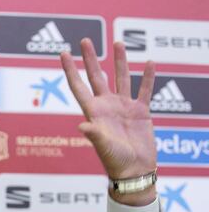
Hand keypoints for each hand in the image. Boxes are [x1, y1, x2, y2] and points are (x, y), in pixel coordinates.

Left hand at [61, 39, 156, 204]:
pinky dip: (147, 77)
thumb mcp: (103, 146)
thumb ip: (95, 134)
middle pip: (97, 77)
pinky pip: (144, 90)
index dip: (71, 69)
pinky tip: (148, 62)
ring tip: (117, 43)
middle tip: (85, 40)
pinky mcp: (141, 111)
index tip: (63, 52)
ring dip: (120, 61)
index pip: (78, 85)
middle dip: (91, 59)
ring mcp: (123, 107)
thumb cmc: (115, 161)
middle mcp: (106, 106)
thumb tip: (83, 126)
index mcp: (93, 112)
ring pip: (121, 78)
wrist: (134, 171)